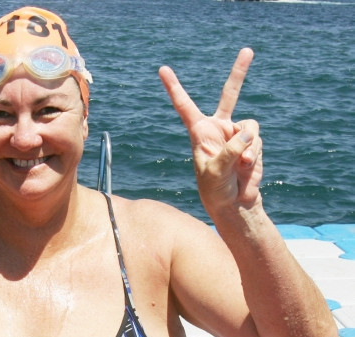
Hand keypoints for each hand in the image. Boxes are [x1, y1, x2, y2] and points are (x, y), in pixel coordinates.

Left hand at [159, 48, 262, 215]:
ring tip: (240, 167)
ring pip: (250, 127)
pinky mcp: (251, 143)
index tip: (162, 69)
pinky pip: (257, 140)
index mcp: (199, 131)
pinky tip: (247, 169)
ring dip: (249, 147)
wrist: (234, 203)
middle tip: (248, 50)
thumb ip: (230, 150)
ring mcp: (237, 134)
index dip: (174, 87)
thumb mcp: (216, 171)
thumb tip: (248, 132)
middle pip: (230, 94)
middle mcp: (218, 128)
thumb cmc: (215, 189)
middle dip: (239, 72)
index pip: (184, 105)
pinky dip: (255, 155)